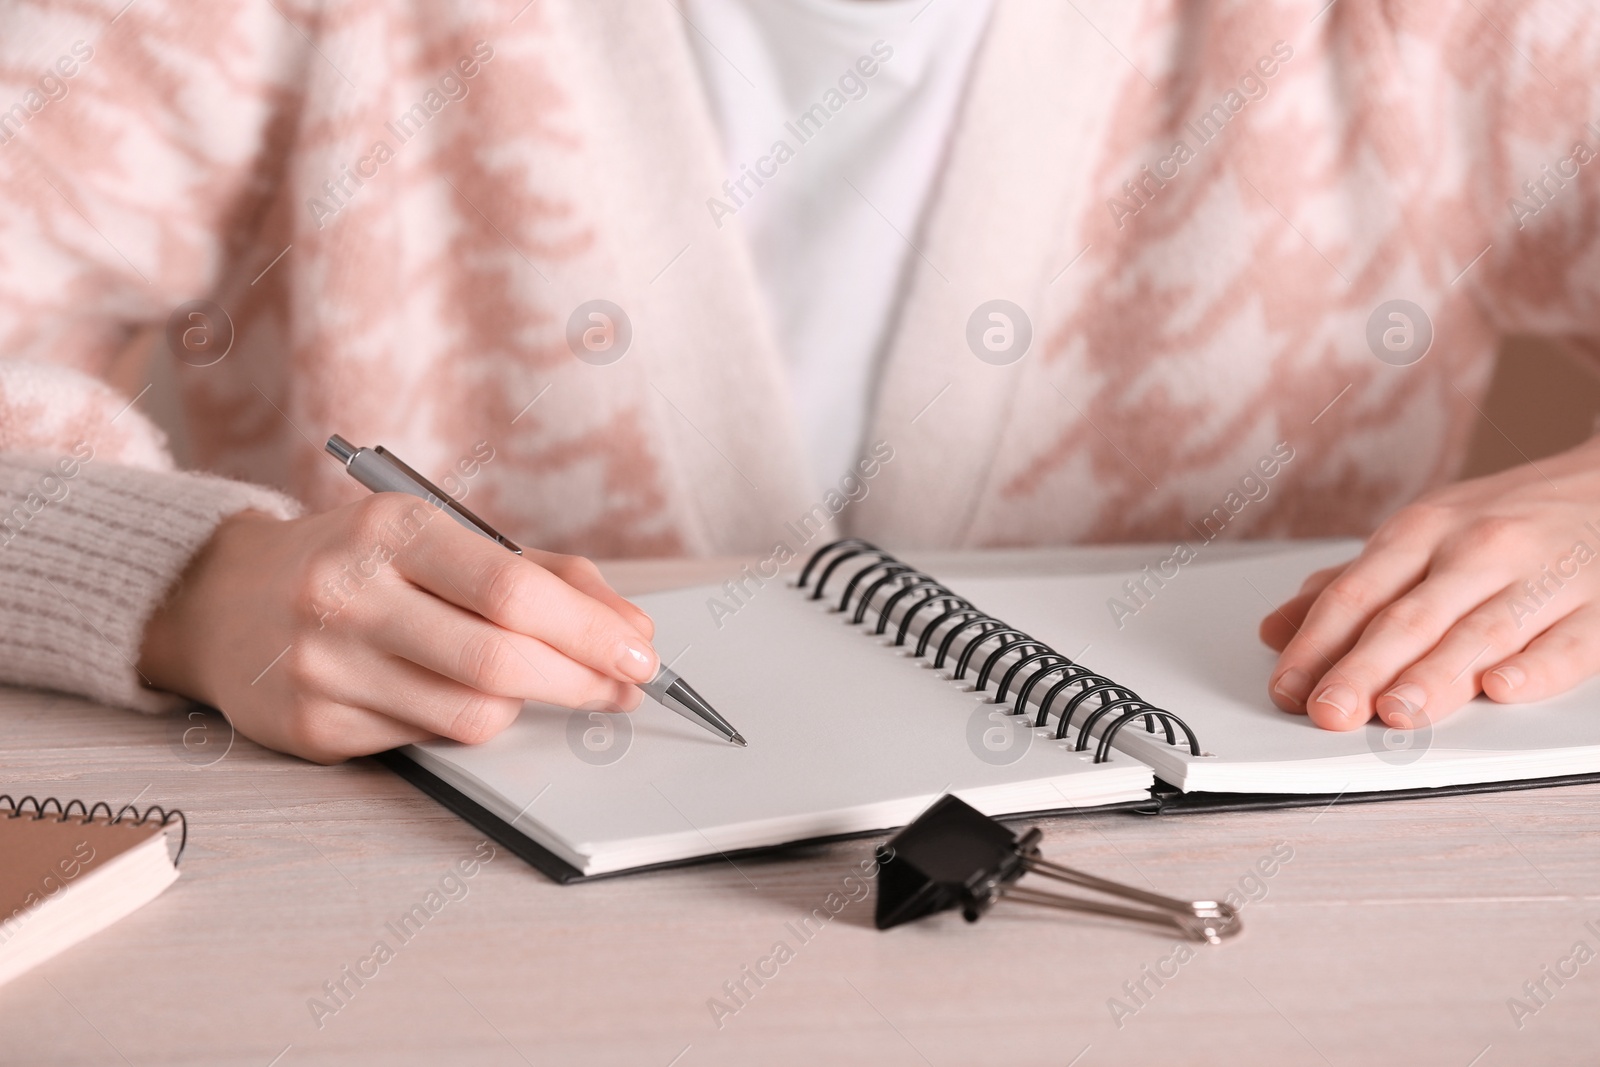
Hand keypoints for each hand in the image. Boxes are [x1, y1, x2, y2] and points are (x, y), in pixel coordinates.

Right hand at [138, 494, 656, 761]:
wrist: (223, 601)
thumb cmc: (360, 564)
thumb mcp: (441, 538)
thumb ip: (542, 575)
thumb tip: (631, 629)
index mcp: (391, 530)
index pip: (513, 591)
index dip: (592, 630)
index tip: (641, 652)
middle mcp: (349, 596)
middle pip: (501, 661)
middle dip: (583, 681)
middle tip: (624, 686)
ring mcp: (325, 668)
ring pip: (474, 715)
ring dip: (531, 707)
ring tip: (545, 686)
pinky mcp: (314, 729)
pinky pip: (429, 742)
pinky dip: (467, 723)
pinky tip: (464, 697)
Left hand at [1261, 436, 1599, 730]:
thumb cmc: (1505, 518)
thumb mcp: (1420, 534)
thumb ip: (1350, 586)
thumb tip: (1276, 630)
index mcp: (1422, 530)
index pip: (1356, 592)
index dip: (1317, 642)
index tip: (1287, 687)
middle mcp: (1477, 549)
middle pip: (1409, 617)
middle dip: (1363, 668)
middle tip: (1328, 712)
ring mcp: (1541, 577)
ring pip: (1481, 632)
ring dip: (1435, 676)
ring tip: (1396, 712)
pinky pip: (1569, 642)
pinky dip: (1536, 667)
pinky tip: (1502, 688)